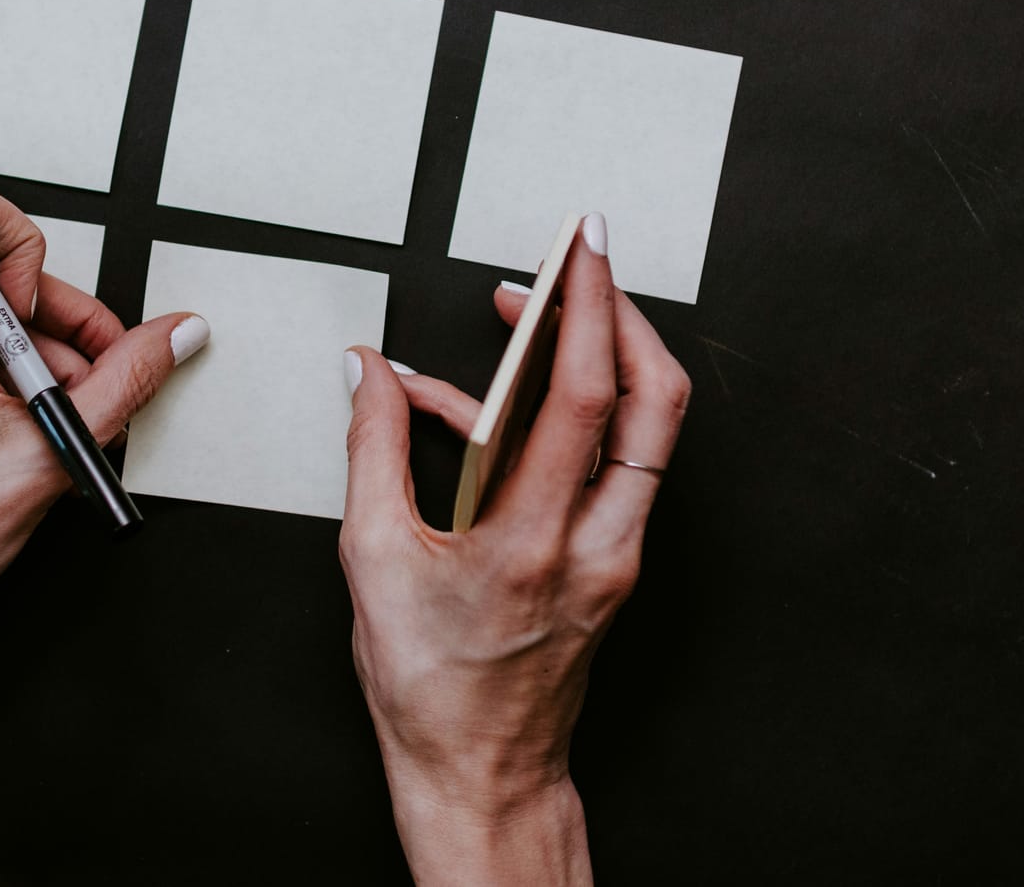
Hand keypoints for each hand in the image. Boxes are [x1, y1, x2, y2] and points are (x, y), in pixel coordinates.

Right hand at [340, 214, 688, 885]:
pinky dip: (571, 416)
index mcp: (530, 544)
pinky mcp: (616, 562)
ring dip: (606, 357)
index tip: (580, 251)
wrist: (484, 773)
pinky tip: (497, 408)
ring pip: (648, 431)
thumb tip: (369, 375)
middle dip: (621, 313)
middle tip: (582, 262)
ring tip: (541, 318)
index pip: (586, 400)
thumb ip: (372, 450)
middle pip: (655, 402)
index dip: (590, 310)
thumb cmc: (431, 689)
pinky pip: (611, 464)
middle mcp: (596, 546)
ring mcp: (618, 556)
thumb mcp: (372, 561)